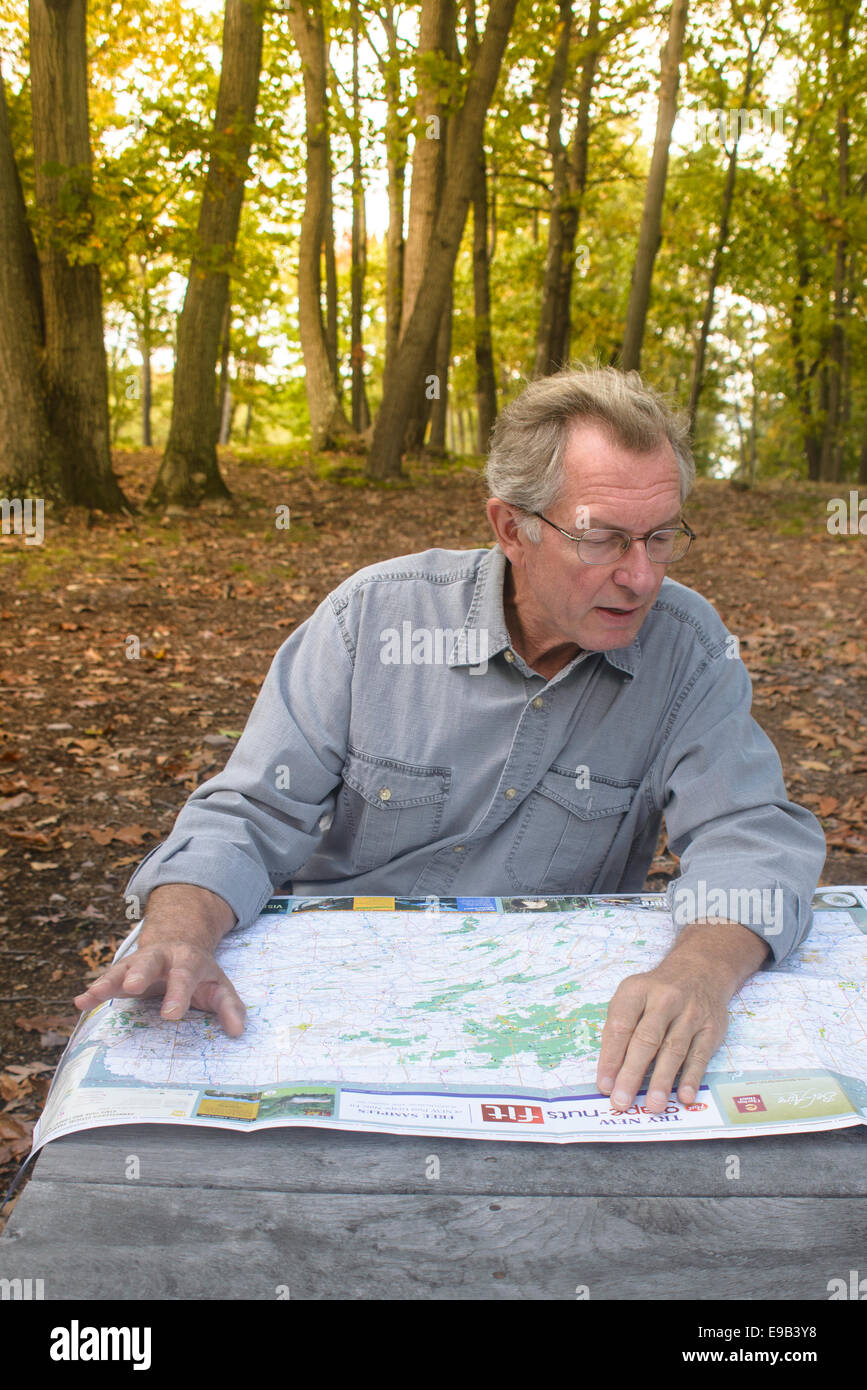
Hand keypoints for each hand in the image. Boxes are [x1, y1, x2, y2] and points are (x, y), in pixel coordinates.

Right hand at [74, 940, 245, 1036]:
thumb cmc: (200, 974)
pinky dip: (94, 991)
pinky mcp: (123, 973)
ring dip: (109, 981)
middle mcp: (162, 957)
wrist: (180, 943)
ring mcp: (139, 963)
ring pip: (123, 968)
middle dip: (141, 973)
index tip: (170, 1015)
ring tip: (94, 994)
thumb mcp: (219, 987)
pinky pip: (107, 980)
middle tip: (132, 986)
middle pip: (150, 962)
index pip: (185, 976)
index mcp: (189, 960)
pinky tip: (81, 1003)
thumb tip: (239, 1031)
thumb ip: (230, 1008)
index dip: (178, 994)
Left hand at [595, 955, 729, 1113]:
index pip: (620, 1026)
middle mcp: (664, 1000)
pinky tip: (684, 1095)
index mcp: (637, 990)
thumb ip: (619, 1028)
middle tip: (622, 1101)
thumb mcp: (632, 995)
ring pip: (674, 1050)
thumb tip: (610, 1071)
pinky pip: (699, 1056)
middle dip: (632, 1073)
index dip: (610, 1058)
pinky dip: (692, 1077)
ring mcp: (690, 1014)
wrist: (700, 970)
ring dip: (662, 1081)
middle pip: (646, 1040)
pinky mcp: (710, 1028)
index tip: (604, 1085)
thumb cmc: (657, 991)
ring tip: (653, 1105)